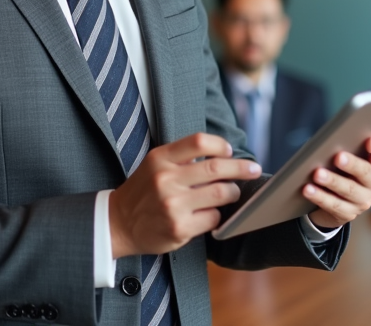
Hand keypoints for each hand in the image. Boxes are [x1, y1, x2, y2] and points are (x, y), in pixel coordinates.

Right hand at [109, 132, 261, 257]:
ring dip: (232, 192)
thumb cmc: (144, 191)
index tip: (229, 151)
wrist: (118, 223)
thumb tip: (223, 155)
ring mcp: (173, 205)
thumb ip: (182, 158)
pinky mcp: (179, 228)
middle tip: (252, 169)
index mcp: (161, 158)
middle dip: (241, 168)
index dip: (220, 145)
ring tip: (232, 193)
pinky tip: (212, 214)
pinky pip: (213, 218)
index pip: (199, 141)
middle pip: (216, 167)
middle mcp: (166, 179)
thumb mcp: (155, 165)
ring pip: (220, 193)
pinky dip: (218, 215)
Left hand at [304, 137, 370, 230]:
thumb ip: (343, 149)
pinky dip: (319, 197)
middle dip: (352, 165)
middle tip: (338, 157)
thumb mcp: (345, 159)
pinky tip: (308, 189)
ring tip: (317, 173)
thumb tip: (327, 144)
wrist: (335, 200)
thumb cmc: (340, 169)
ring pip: (348, 190)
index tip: (370, 140)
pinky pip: (333, 205)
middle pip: (366, 173)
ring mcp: (363, 201)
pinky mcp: (348, 214)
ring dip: (332, 181)